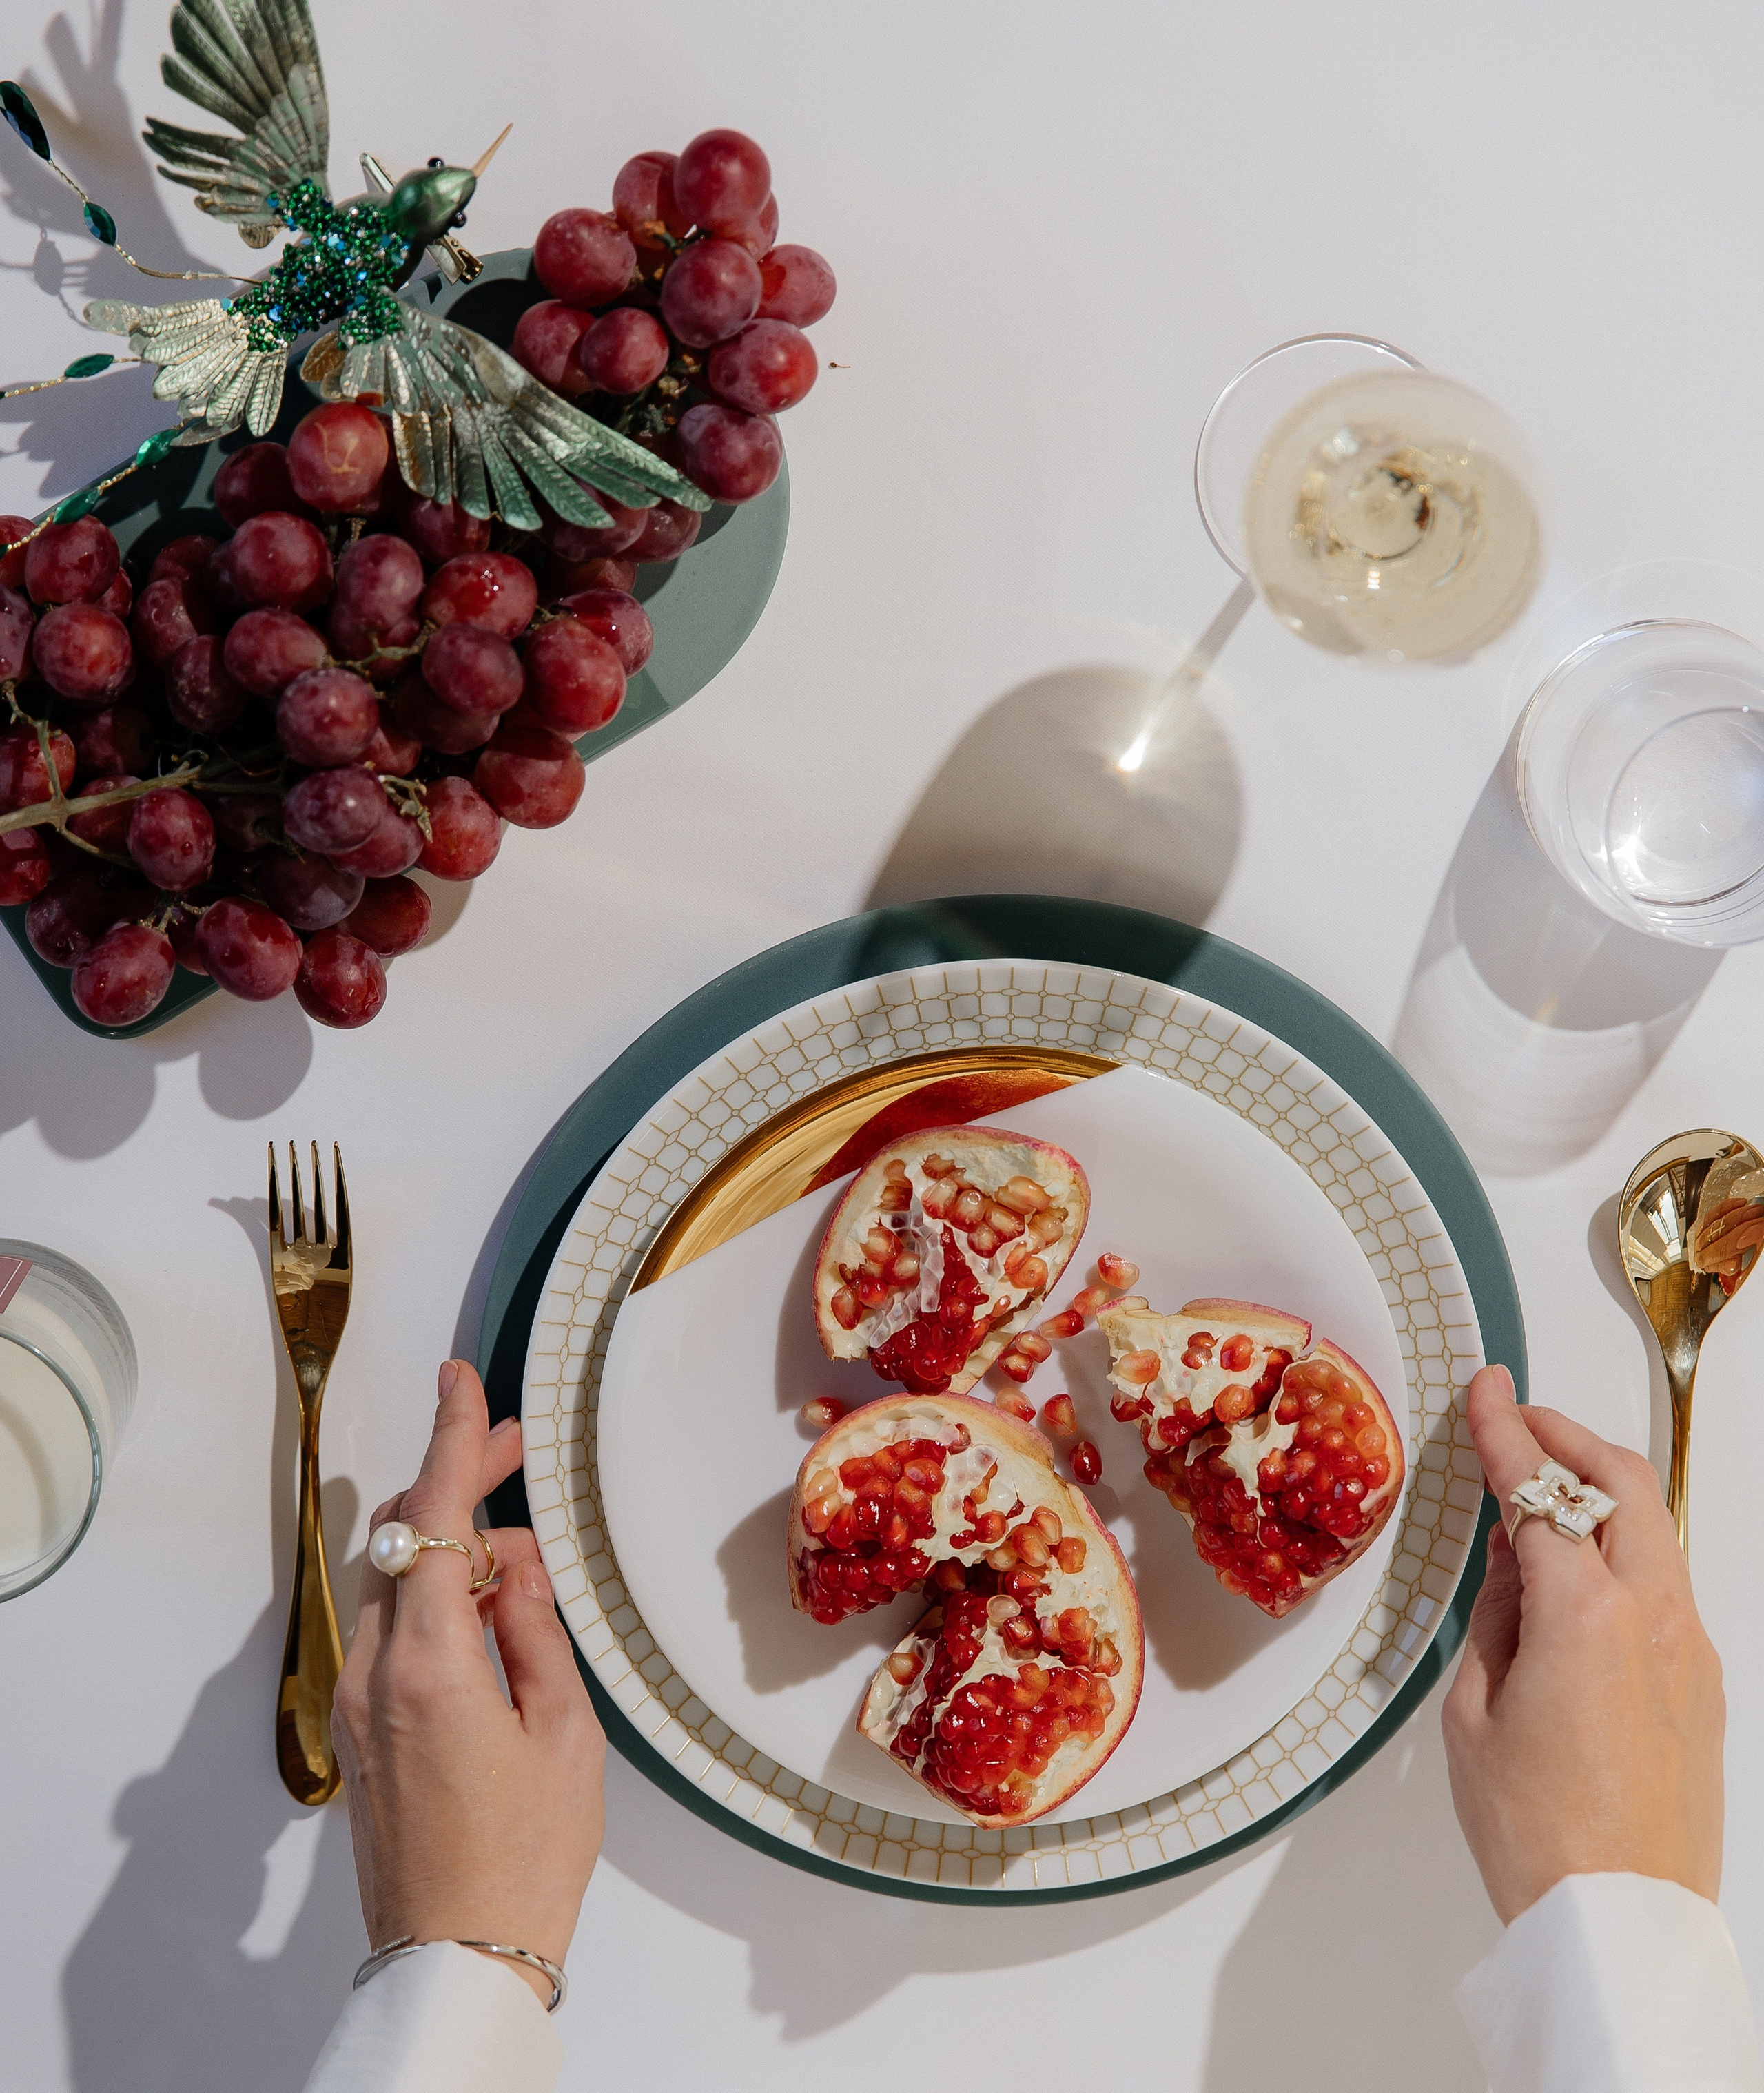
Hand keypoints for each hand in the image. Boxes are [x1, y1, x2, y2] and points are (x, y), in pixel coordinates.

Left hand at [332, 1360, 605, 2004]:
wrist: (461, 1956)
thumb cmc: (525, 1857)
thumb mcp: (563, 1730)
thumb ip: (535, 1628)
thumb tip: (517, 1562)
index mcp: (430, 1663)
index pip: (430, 1515)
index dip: (451, 1436)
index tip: (460, 1376)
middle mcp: (376, 1671)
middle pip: (403, 1535)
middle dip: (455, 1481)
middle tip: (513, 1444)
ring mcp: (360, 1699)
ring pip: (397, 1578)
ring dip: (453, 1546)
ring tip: (525, 1558)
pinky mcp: (363, 1726)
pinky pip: (394, 1628)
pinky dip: (439, 1598)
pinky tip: (496, 1615)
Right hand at [1441, 1365, 1724, 1923]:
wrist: (1621, 1925)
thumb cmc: (1537, 1832)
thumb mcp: (1472, 1710)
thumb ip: (1494, 1615)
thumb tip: (1510, 1560)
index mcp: (1586, 1615)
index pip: (1539, 1491)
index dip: (1504, 1430)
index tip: (1486, 1389)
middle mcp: (1655, 1618)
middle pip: (1621, 1483)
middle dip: (1566, 1436)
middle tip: (1515, 1420)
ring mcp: (1691, 1650)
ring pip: (1652, 1529)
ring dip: (1597, 1490)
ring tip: (1538, 1490)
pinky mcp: (1704, 1685)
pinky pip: (1664, 1585)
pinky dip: (1619, 1548)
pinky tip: (1573, 1571)